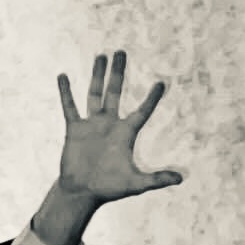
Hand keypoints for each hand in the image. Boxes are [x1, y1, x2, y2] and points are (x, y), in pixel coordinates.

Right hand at [51, 50, 178, 207]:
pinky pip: (70, 107)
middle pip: (115, 92)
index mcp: (125, 133)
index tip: (161, 83)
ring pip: (94, 94)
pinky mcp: (74, 129)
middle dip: (118, 72)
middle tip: (121, 52)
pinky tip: (63, 76)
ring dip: (97, 75)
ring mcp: (91, 125)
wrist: (82, 192)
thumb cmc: (109, 188)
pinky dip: (66, 92)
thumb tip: (181, 179)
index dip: (151, 98)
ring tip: (101, 56)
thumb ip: (156, 179)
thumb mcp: (135, 183)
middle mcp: (109, 124)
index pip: (142, 111)